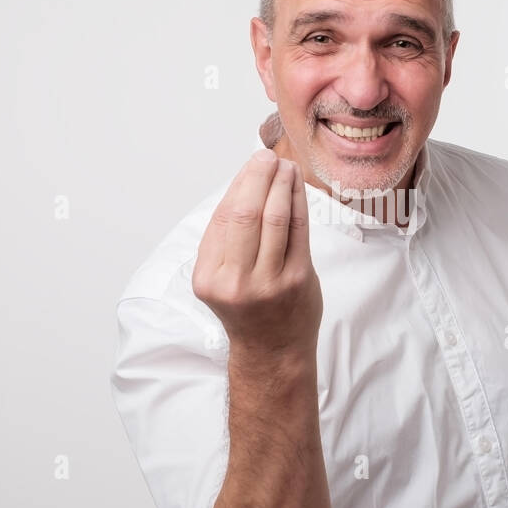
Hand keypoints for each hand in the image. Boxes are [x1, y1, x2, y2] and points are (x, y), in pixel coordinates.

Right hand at [192, 148, 321, 354]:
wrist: (272, 351)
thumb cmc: (247, 308)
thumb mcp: (221, 277)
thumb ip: (228, 237)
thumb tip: (245, 183)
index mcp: (208, 277)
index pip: (223, 218)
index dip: (239, 185)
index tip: (251, 165)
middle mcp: (235, 281)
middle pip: (246, 213)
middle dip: (257, 177)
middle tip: (266, 156)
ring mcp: (269, 281)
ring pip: (274, 217)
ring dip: (281, 184)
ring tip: (285, 166)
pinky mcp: (298, 280)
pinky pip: (298, 230)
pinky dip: (298, 202)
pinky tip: (297, 187)